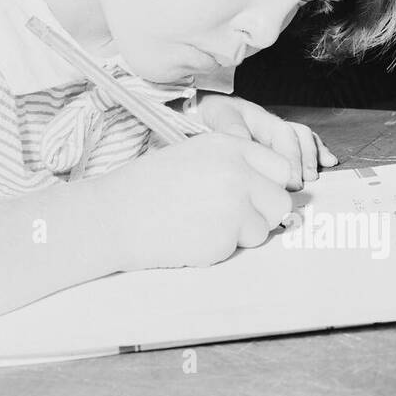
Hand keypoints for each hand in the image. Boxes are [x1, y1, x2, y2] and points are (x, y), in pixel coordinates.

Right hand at [93, 132, 294, 270]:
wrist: (114, 215)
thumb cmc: (148, 187)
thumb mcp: (193, 157)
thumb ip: (233, 167)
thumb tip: (270, 190)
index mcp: (228, 146)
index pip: (280, 167)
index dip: (268, 184)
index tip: (253, 195)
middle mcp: (236, 172)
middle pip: (280, 201)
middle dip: (261, 213)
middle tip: (229, 216)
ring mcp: (233, 206)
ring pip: (263, 229)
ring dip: (241, 234)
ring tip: (202, 224)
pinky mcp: (225, 238)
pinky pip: (239, 249)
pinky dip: (220, 248)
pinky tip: (191, 236)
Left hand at [195, 93, 337, 187]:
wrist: (191, 109)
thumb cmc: (203, 115)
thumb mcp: (213, 120)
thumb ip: (229, 130)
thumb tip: (244, 140)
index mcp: (253, 116)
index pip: (279, 135)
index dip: (288, 158)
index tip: (290, 181)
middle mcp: (267, 121)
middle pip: (294, 136)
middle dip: (300, 161)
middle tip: (300, 184)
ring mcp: (271, 129)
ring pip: (301, 137)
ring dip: (310, 156)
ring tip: (314, 176)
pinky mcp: (272, 138)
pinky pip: (301, 140)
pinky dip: (316, 150)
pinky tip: (328, 161)